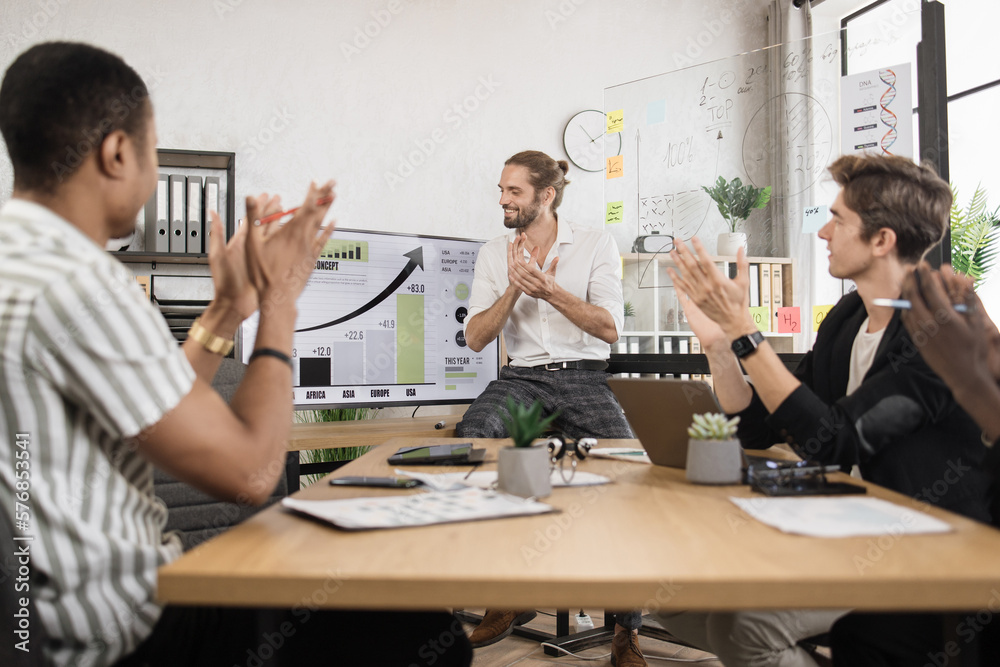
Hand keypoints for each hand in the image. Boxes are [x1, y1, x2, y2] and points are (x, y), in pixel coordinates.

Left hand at [207, 195, 280, 321]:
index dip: (258, 206)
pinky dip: (285, 241)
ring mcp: (260, 257)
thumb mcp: (218, 254)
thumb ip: (216, 232)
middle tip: (280, 200)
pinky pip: (278, 250)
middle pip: (264, 225)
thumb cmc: (225, 282)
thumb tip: (212, 213)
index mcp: (239, 243)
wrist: (234, 303)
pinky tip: (292, 236)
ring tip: (288, 212)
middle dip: (272, 211)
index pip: (251, 220)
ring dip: (280, 223)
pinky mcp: (267, 266)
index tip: (265, 195)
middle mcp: (251, 248)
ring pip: (273, 236)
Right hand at [245, 181, 335, 311]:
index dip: (313, 192)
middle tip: (332, 183)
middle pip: (318, 212)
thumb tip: (251, 198)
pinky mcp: (312, 259)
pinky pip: (324, 240)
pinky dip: (329, 229)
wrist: (278, 297)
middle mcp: (304, 238)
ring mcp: (310, 249)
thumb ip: (253, 218)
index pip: (306, 206)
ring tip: (333, 197)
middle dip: (325, 195)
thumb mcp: (252, 243)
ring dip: (327, 208)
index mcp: (291, 232)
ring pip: (322, 223)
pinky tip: (333, 223)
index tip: (317, 182)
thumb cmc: (264, 274)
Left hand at [507, 233, 558, 299]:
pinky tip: (511, 276)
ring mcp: (533, 289)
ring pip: (521, 280)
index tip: (519, 260)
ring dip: (515, 274)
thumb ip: (553, 264)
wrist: (551, 294)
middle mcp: (537, 284)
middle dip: (517, 268)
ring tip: (510, 268)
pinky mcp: (529, 292)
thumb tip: (557, 257)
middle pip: (525, 275)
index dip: (525, 265)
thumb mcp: (552, 273)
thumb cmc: (550, 282)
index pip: (532, 270)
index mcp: (543, 278)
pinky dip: (515, 281)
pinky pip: (520, 286)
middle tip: (512, 262)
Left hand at [667, 237, 752, 338]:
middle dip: (684, 252)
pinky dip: (675, 278)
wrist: (732, 320)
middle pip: (692, 265)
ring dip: (678, 262)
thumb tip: (741, 249)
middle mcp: (707, 286)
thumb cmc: (738, 302)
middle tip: (678, 241)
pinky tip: (670, 271)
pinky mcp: (695, 299)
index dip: (699, 248)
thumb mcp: (744, 282)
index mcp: (719, 280)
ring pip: (686, 275)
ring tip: (672, 252)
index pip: (706, 260)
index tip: (694, 239)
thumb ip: (742, 264)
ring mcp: (699, 293)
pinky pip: (683, 287)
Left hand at [901, 263, 999, 386]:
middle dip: (911, 279)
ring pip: (907, 307)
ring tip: (907, 282)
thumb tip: (965, 279)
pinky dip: (906, 308)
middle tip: (910, 269)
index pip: (930, 289)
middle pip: (914, 296)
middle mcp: (930, 323)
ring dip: (906, 293)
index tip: (922, 265)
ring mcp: (921, 333)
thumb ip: (967, 300)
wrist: (964, 374)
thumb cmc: (974, 347)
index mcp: (946, 316)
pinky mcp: (917, 341)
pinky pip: (907, 321)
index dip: (925, 274)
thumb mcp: (977, 322)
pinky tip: (908, 303)